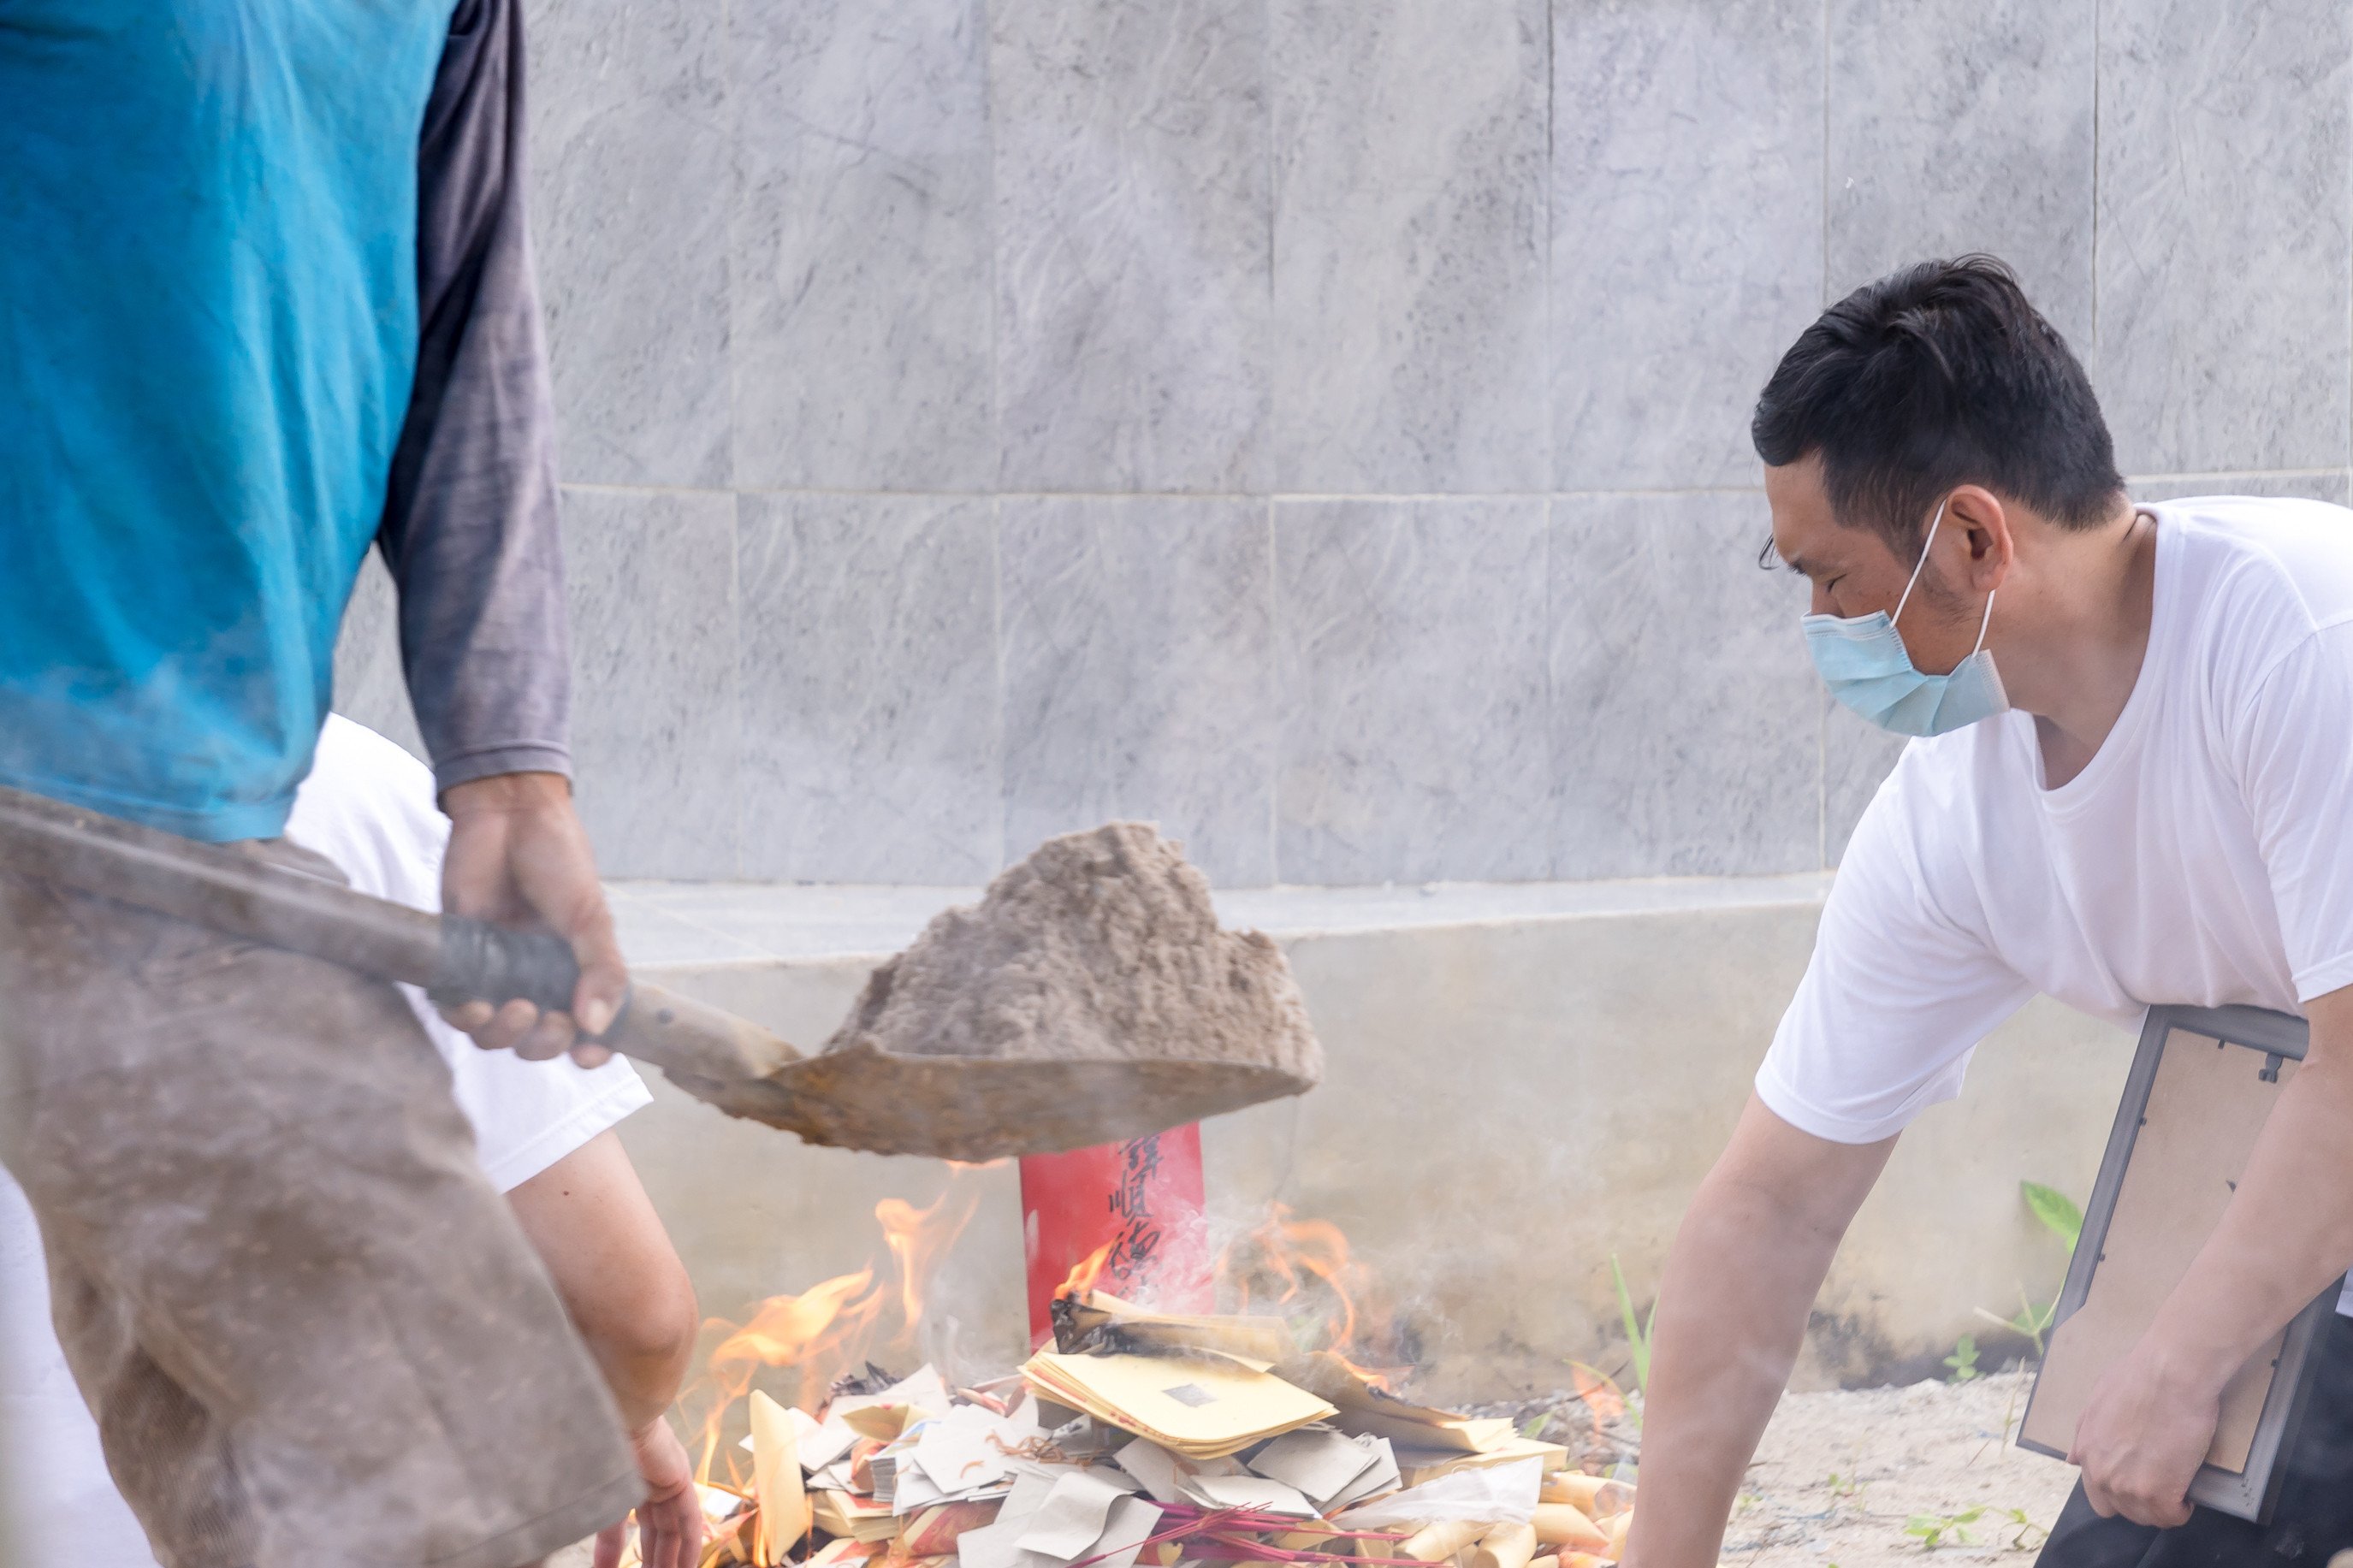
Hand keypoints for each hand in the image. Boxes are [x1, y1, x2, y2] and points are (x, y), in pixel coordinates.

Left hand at [439, 771, 628, 1067]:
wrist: (508, 814)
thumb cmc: (557, 858)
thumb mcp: (590, 916)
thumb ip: (600, 970)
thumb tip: (596, 1025)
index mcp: (576, 970)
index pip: (588, 1028)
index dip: (590, 1051)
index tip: (588, 1057)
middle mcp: (536, 978)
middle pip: (538, 1040)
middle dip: (545, 1044)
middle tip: (549, 1023)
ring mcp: (496, 972)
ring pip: (494, 1034)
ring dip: (504, 1034)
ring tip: (513, 1008)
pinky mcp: (457, 960)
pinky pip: (454, 1009)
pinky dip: (464, 1016)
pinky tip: (475, 1004)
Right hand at [594, 1417, 703, 1567]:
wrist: (609, 1410)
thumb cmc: (587, 1442)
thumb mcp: (586, 1488)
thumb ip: (589, 1519)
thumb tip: (571, 1542)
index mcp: (621, 1478)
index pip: (620, 1523)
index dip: (612, 1550)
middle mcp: (647, 1479)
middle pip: (653, 1529)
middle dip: (650, 1559)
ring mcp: (666, 1479)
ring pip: (672, 1530)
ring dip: (669, 1560)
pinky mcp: (681, 1481)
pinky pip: (689, 1521)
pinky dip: (690, 1546)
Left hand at [2069, 1336, 2220, 1526]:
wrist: (2169, 1375)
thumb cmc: (2137, 1379)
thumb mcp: (2097, 1401)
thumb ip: (2085, 1435)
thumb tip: (2073, 1460)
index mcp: (2088, 1453)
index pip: (2098, 1497)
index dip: (2120, 1492)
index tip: (2139, 1482)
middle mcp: (2102, 1474)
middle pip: (2122, 1511)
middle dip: (2141, 1503)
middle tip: (2161, 1485)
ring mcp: (2129, 1486)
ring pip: (2147, 1517)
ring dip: (2162, 1508)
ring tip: (2177, 1488)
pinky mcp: (2159, 1493)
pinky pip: (2171, 1517)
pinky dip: (2181, 1510)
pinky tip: (2187, 1495)